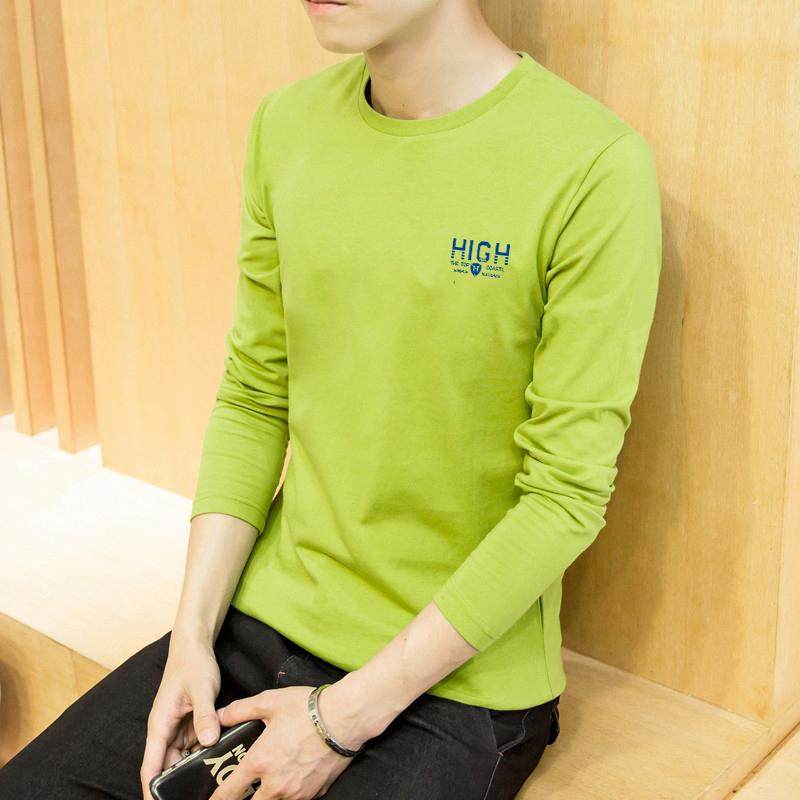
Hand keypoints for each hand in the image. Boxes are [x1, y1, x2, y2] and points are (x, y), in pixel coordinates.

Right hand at [140, 638, 221, 798]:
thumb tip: (208, 741)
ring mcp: (178, 729)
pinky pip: (195, 746)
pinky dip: (203, 754)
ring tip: (209, 784)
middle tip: (198, 795)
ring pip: (183, 759)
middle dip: (178, 784)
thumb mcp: (201, 688)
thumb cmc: (192, 665)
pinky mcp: (190, 724)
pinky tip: (218, 762)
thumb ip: (204, 714)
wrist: (195, 648)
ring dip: (193, 769)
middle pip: (168, 767)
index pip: (151, 766)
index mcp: (160, 725)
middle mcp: (166, 731)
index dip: (152, 790)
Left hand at [208, 682, 366, 799]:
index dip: (216, 798)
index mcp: (260, 763)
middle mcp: (275, 785)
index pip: (228, 792)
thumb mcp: (270, 702)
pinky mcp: (315, 794)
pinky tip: (294, 776)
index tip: (212, 799)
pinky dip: (291, 794)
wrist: (345, 717)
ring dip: (267, 796)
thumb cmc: (308, 708)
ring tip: (270, 781)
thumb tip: (220, 715)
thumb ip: (241, 710)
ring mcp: (296, 793)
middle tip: (243, 790)